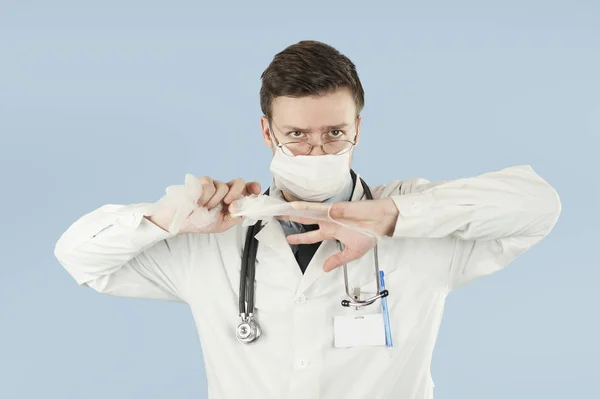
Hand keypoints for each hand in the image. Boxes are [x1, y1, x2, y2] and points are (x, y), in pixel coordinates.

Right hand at [148, 176, 260, 233]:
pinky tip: (198, 202)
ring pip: (223, 185)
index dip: (253, 187)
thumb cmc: (200, 222)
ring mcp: (213, 185)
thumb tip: (245, 207)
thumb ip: (235, 216)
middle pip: (239, 182)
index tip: (256, 191)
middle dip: (236, 192)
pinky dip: (204, 196)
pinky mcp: (201, 181)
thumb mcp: (222, 224)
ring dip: (215, 200)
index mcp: (232, 200)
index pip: (247, 190)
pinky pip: (209, 184)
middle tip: (227, 203)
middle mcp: (225, 190)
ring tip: (205, 207)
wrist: (180, 221)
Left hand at [278, 198, 399, 270]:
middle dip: (291, 221)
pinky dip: (305, 207)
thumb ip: (337, 260)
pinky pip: (316, 207)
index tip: (288, 239)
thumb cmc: (370, 235)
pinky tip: (294, 206)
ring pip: (307, 213)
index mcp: (332, 232)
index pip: (311, 236)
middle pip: (305, 222)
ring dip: (293, 212)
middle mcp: (328, 222)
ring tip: (280, 210)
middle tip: (276, 218)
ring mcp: (330, 214)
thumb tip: (324, 269)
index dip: (299, 238)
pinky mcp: (334, 208)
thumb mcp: (352, 253)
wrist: (381, 222)